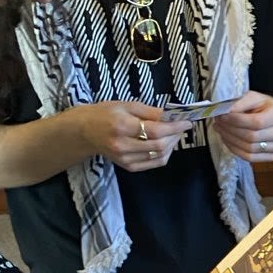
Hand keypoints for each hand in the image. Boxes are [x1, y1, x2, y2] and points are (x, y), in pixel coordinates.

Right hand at [75, 101, 191, 171]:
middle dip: (175, 136)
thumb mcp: (126, 105)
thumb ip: (150, 111)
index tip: (187, 121)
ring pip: (159, 156)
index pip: (155, 130)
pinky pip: (154, 163)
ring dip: (172, 145)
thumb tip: (172, 115)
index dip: (174, 127)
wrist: (85, 131)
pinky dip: (164, 154)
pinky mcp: (128, 167)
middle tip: (182, 127)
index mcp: (122, 126)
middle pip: (159, 145)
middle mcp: (123, 145)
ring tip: (174, 134)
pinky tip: (166, 144)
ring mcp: (125, 159)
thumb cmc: (106, 113)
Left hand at [214, 93, 272, 164]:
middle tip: (217, 123)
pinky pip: (250, 158)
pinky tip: (227, 140)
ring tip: (220, 130)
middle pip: (252, 137)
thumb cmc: (265, 107)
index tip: (221, 116)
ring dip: (230, 140)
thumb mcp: (254, 97)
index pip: (256, 122)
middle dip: (230, 130)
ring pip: (249, 149)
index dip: (236, 121)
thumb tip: (225, 111)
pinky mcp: (271, 156)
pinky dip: (235, 150)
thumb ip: (240, 103)